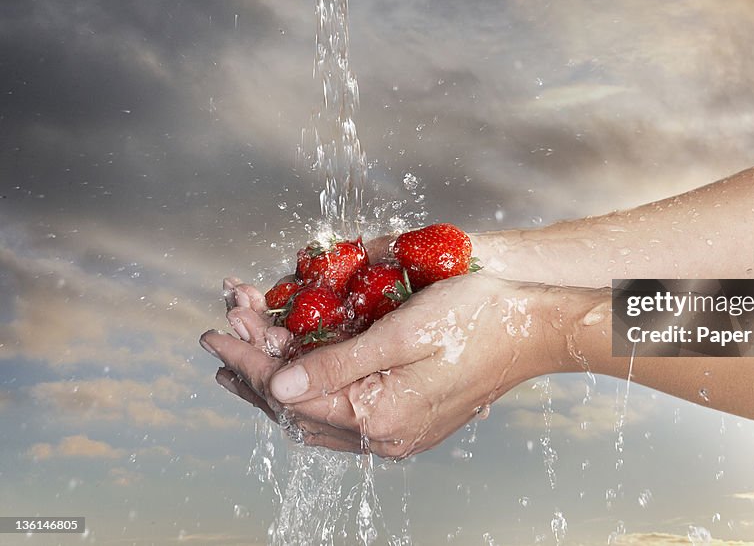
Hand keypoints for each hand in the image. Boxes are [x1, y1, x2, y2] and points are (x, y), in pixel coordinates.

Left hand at [204, 271, 606, 456]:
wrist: (536, 330)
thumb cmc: (478, 318)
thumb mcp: (403, 332)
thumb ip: (337, 363)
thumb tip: (278, 387)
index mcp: (382, 415)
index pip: (293, 392)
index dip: (249, 358)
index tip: (217, 330)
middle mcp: (387, 436)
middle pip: (299, 412)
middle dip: (253, 373)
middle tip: (220, 340)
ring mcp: (400, 434)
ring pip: (318, 418)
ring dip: (276, 387)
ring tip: (241, 367)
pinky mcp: (411, 422)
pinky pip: (344, 418)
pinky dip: (311, 395)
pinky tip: (299, 382)